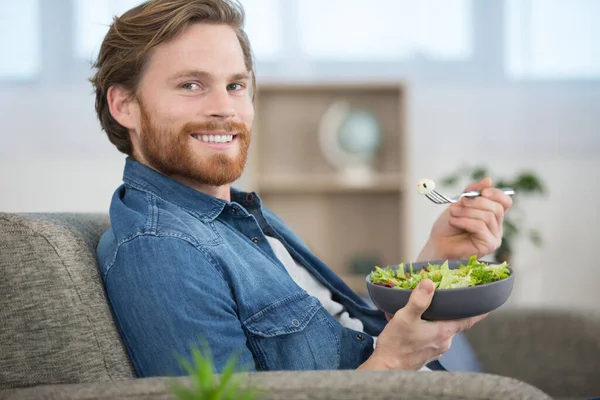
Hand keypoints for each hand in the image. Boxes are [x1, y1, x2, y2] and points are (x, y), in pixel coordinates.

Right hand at [358, 279, 486, 370]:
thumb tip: (429, 283)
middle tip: (442, 297)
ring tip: (417, 308)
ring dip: (432, 318)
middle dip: (447, 310)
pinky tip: (409, 322)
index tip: (487, 305)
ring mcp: (435, 349)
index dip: (478, 312)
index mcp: (443, 332)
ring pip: (439, 328)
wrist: (386, 367)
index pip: (468, 320)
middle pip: (452, 322)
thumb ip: (419, 300)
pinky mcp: (426, 353)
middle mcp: (443, 342)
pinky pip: (429, 336)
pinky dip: (423, 327)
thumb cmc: (397, 344)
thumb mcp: (405, 317)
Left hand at [418, 177, 512, 260]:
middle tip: (458, 203)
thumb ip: (472, 192)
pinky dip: (465, 221)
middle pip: (497, 208)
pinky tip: (453, 222)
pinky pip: (480, 227)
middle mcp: (496, 226)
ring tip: (452, 213)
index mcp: (492, 214)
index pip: (505, 201)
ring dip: (467, 212)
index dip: (496, 194)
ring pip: (488, 217)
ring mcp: (494, 237)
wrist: (438, 244)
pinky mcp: (489, 245)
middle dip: (476, 202)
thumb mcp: (459, 204)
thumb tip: (488, 180)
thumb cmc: (448, 226)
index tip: (483, 192)